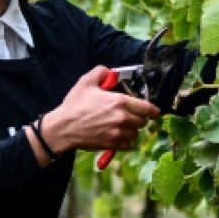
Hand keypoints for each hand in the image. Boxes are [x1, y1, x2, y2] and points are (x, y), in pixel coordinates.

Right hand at [40, 67, 160, 154]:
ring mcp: (118, 132)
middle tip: (131, 116)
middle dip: (138, 119)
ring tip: (122, 126)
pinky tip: (118, 136)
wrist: (63, 128)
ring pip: (136, 134)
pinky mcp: (112, 144)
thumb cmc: (74, 106)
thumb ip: (101, 72)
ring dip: (131, 130)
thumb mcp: (86, 82)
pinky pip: (128, 145)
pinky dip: (126, 142)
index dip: (153, 110)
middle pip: (142, 122)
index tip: (155, 112)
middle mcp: (122, 118)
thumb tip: (110, 71)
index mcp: (119, 101)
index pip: (147, 107)